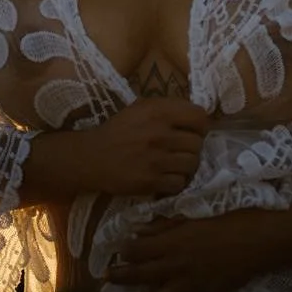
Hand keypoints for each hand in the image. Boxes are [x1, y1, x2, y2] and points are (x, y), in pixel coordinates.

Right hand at [80, 97, 211, 197]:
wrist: (91, 157)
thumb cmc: (118, 130)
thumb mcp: (140, 108)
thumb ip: (168, 108)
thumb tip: (199, 116)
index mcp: (158, 111)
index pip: (199, 116)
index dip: (201, 125)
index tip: (193, 131)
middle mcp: (159, 133)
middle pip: (198, 143)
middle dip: (192, 148)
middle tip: (181, 150)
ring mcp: (156, 159)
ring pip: (192, 164)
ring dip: (186, 166)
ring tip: (174, 164)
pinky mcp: (151, 181)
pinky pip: (180, 183)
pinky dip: (175, 182)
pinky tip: (166, 177)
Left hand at [107, 209, 274, 291]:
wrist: (262, 242)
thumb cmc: (232, 220)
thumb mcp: (196, 214)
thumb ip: (166, 225)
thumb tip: (140, 230)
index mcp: (174, 242)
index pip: (138, 250)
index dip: (124, 252)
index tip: (117, 251)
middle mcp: (177, 267)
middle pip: (139, 276)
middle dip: (120, 277)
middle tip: (107, 279)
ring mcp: (190, 287)